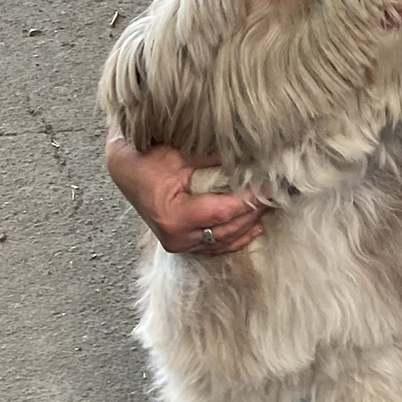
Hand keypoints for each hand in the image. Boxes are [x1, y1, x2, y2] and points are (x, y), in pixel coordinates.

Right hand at [104, 129, 265, 254]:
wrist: (124, 171)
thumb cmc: (148, 159)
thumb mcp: (179, 154)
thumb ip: (213, 158)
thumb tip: (250, 154)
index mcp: (174, 216)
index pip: (224, 211)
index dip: (250, 200)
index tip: (270, 186)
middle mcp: (177, 237)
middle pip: (228, 229)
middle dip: (254, 212)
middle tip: (277, 193)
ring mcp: (179, 244)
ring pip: (224, 241)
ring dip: (249, 225)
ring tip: (270, 206)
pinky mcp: (182, 244)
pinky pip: (215, 247)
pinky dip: (236, 237)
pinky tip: (254, 226)